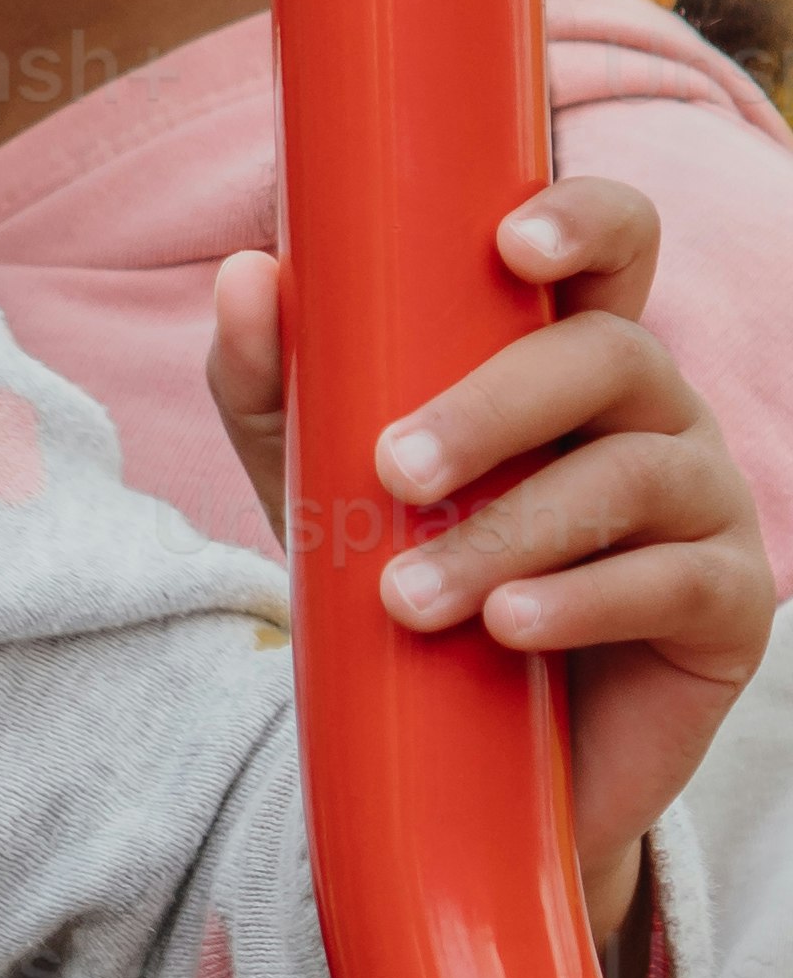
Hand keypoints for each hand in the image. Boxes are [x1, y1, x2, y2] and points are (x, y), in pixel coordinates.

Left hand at [212, 176, 771, 937]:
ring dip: (509, 531)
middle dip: (494, 407)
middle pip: (608, 356)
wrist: (463, 756)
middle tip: (392, 469)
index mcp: (571, 354)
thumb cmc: (404, 575)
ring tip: (409, 598)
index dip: (584, 221)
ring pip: (629, 477)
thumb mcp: (319, 479)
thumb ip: (275, 382)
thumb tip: (245, 274)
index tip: (511, 242)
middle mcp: (654, 410)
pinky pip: (674, 583)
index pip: (614, 247)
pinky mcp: (731, 603)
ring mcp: (706, 502)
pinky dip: (580, 602)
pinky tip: (509, 627)